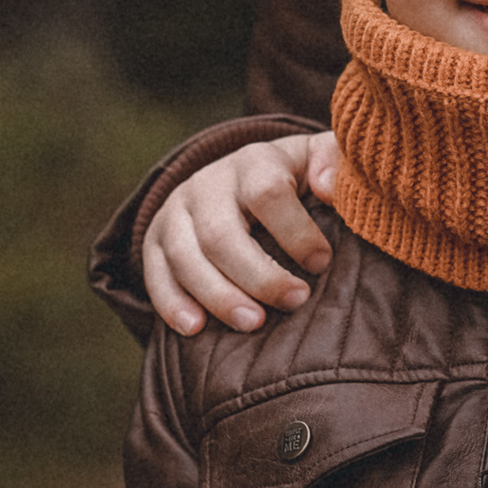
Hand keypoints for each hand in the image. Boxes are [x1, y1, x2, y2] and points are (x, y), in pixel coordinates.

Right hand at [140, 131, 344, 335]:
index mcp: (253, 162)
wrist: (238, 175)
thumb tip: (328, 188)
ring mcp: (176, 211)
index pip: (267, 192)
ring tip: (252, 323)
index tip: (321, 263)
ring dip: (217, 295)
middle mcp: (208, 184)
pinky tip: (195, 329)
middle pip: (220, 233)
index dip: (296, 232)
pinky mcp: (154, 239)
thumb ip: (333, 162)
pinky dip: (171, 303)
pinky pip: (154, 273)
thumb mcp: (317, 158)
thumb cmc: (292, 176)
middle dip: (258, 275)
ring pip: (184, 256)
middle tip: (294, 302)